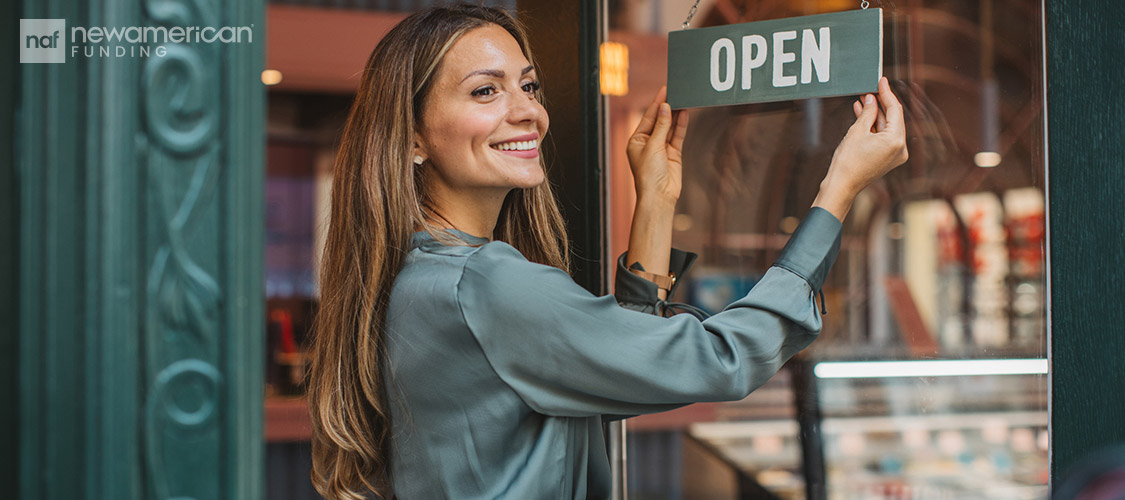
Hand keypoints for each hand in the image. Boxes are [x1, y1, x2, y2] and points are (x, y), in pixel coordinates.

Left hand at [627, 86, 689, 204]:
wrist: (659, 196)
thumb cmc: (648, 174)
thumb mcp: (653, 146)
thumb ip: (662, 126)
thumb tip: (666, 107)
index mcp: (636, 140)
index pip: (648, 117)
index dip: (656, 103)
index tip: (664, 90)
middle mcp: (648, 143)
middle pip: (659, 120)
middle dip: (667, 107)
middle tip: (676, 92)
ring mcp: (661, 148)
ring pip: (670, 127)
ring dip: (676, 114)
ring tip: (683, 99)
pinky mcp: (673, 154)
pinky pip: (677, 136)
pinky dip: (681, 125)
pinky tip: (685, 113)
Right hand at [814, 77, 908, 219]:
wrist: (842, 186)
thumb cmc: (847, 162)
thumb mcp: (857, 131)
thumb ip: (867, 112)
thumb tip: (871, 99)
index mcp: (896, 140)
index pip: (895, 109)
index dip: (886, 93)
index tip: (881, 80)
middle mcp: (900, 148)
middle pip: (893, 118)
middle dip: (880, 104)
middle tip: (870, 90)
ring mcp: (895, 155)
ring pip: (887, 127)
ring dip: (876, 115)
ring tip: (862, 101)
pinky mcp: (888, 158)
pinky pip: (884, 137)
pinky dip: (874, 127)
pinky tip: (863, 115)